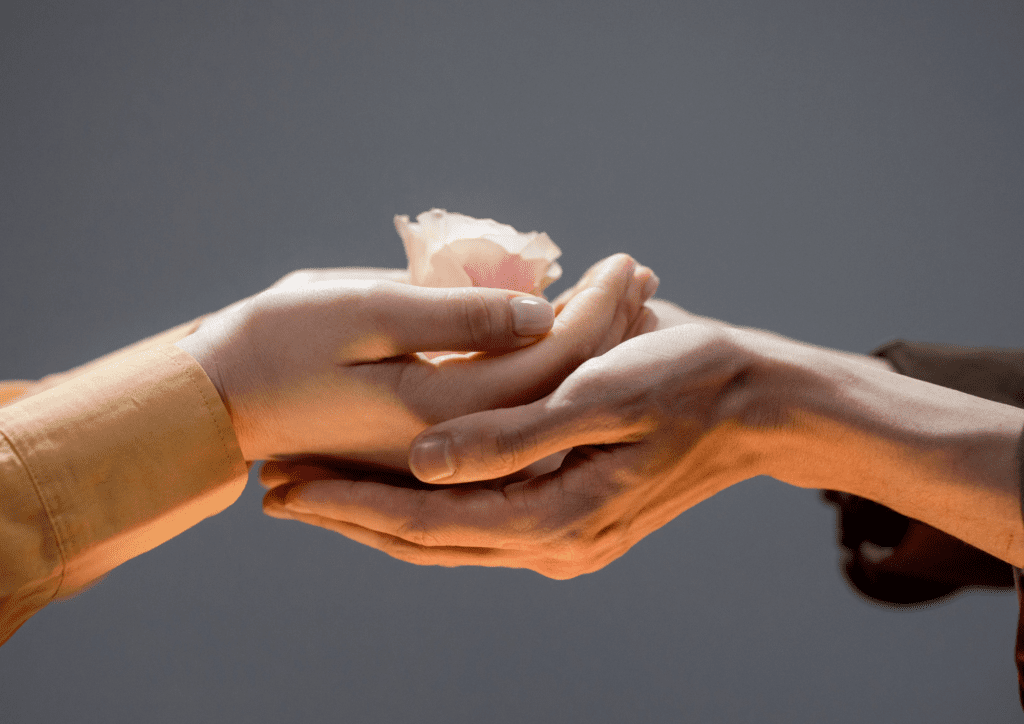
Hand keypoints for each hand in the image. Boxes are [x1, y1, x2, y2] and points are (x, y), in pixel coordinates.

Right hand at [175, 254, 657, 467]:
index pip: (549, 365)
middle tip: (639, 275)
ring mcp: (444, 451)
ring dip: (583, 352)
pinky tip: (566, 334)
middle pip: (557, 391)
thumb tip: (541, 312)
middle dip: (604, 330)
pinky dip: (544, 370)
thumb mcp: (363, 310)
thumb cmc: (277, 341)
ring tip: (624, 300)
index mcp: (443, 414)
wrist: (219, 397)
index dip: (595, 312)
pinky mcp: (430, 442)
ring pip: (539, 404)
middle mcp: (456, 445)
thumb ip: (456, 319)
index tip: (626, 263)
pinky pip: (508, 411)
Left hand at [260, 321, 765, 577]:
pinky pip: (478, 524)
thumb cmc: (688, 383)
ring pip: (446, 537)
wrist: (756, 403)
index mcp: (558, 520)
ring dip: (378, 513)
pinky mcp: (568, 519)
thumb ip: (511, 436)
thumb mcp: (602, 394)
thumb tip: (422, 462)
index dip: (350, 505)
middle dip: (348, 515)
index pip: (427, 523)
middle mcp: (554, 545)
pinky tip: (390, 484)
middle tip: (277, 492)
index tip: (286, 485)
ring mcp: (562, 540)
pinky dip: (426, 506)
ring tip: (314, 491)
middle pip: (426, 540)